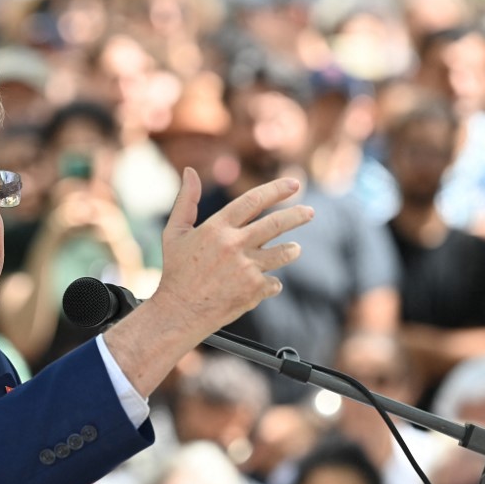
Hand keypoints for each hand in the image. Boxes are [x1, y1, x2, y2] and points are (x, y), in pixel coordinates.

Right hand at [102, 168, 312, 396]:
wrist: (179, 312)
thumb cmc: (176, 271)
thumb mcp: (175, 232)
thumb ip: (185, 201)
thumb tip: (189, 171)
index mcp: (216, 228)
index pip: (253, 200)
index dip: (276, 190)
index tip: (293, 185)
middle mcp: (234, 245)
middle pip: (276, 224)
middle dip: (298, 215)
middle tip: (309, 213)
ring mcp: (246, 268)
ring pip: (283, 253)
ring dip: (291, 250)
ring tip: (294, 249)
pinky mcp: (254, 290)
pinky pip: (274, 282)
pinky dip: (271, 282)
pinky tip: (263, 284)